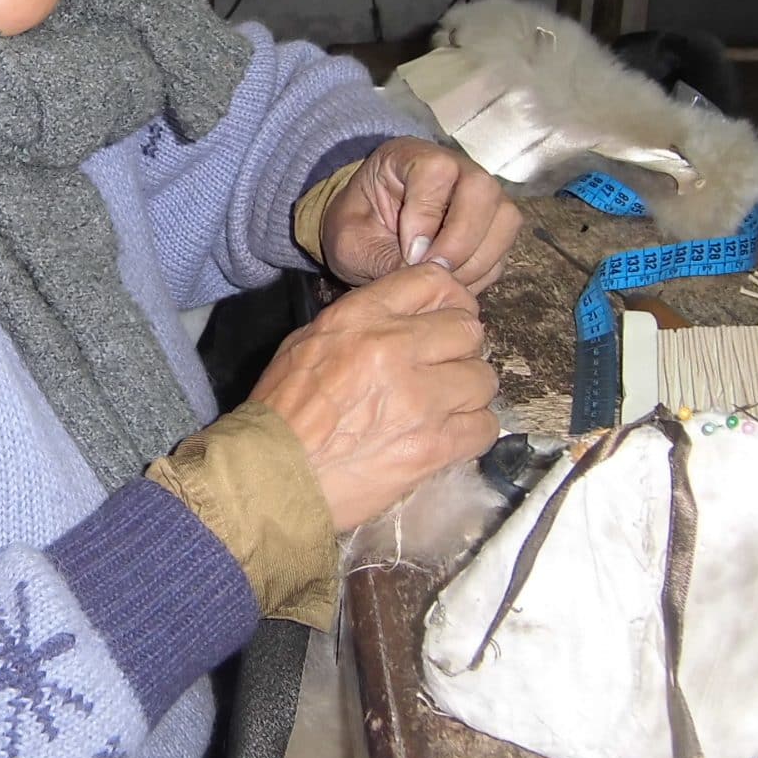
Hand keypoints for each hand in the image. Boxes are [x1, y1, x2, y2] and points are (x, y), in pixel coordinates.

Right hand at [249, 263, 501, 529]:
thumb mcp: (308, 341)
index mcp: (361, 318)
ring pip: (483, 378)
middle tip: (444, 370)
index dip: (450, 300)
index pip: (434, 282)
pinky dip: (472, 431)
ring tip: (445, 407)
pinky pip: (484, 426)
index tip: (446, 321)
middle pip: (469, 330)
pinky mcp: (433, 446)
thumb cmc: (281, 410)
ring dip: (468, 393)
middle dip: (461, 349)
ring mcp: (420, 399)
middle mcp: (396, 348)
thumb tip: (404, 318)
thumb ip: (361, 322)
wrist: (273, 475)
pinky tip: (449, 436)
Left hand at [321, 137, 520, 291]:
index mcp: (410, 157)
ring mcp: (481, 196)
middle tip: (433, 270)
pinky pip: (504, 250)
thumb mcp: (351, 242)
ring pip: (505, 219)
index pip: (436, 170)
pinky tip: (452, 284)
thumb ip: (383, 257)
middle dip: (460, 240)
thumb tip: (428, 276)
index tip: (408, 252)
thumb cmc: (356, 227)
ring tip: (442, 281)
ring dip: (476, 260)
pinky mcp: (493, 226)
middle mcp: (456, 168)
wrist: (366, 233)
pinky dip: (482, 273)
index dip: (426, 215)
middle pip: (482, 190)